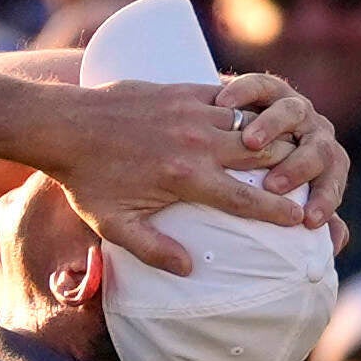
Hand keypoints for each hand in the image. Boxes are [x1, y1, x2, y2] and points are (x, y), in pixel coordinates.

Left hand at [36, 61, 344, 248]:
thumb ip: (153, 250)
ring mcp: (190, 112)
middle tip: (299, 180)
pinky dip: (243, 112)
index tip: (299, 219)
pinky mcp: (180, 91)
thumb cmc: (87, 180)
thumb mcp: (115, 225)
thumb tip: (190, 269)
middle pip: (262, 154)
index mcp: (186, 178)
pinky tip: (250, 121)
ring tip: (283, 152)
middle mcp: (196, 142)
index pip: (247, 197)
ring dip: (270, 139)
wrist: (61, 125)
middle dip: (287, 167)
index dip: (278, 210)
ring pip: (249, 124)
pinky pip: (226, 99)